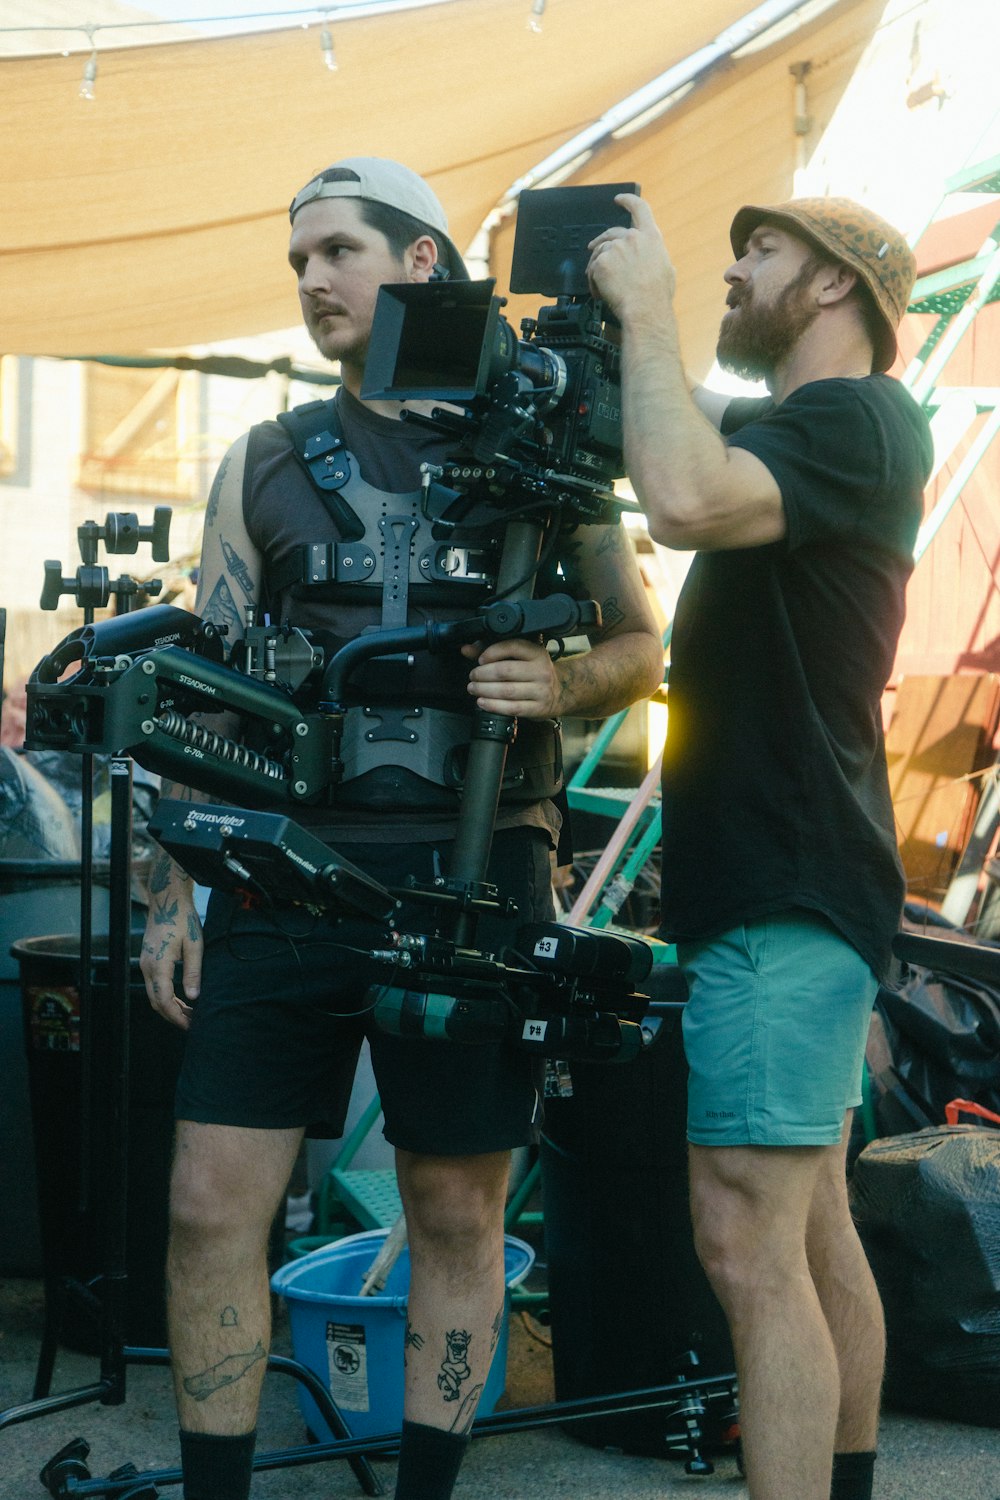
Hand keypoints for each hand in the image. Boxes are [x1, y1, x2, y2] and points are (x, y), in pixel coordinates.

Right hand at [139, 881, 202, 1030]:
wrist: (167, 899)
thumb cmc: (182, 919)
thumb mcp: (194, 945)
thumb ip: (193, 972)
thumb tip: (194, 997)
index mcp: (158, 964)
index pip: (163, 1000)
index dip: (176, 1016)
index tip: (190, 1025)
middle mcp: (147, 966)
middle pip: (155, 1002)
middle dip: (173, 1016)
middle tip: (192, 1024)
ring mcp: (145, 963)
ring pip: (153, 995)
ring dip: (169, 1007)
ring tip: (189, 1014)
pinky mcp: (148, 960)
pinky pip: (154, 985)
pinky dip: (165, 996)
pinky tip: (180, 999)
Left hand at [462, 638, 561, 718]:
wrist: (558, 693)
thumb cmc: (533, 673)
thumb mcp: (519, 658)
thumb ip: (491, 652)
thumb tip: (466, 649)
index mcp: (537, 653)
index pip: (513, 647)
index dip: (492, 652)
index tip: (480, 659)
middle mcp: (541, 671)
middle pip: (506, 671)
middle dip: (483, 674)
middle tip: (473, 676)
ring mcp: (541, 691)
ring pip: (507, 691)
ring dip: (484, 690)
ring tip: (473, 688)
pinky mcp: (538, 708)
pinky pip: (512, 708)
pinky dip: (493, 705)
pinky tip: (482, 702)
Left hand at [586, 193, 675, 318]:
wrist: (644, 310)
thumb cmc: (657, 297)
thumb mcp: (667, 271)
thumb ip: (656, 257)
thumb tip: (654, 259)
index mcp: (651, 237)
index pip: (640, 209)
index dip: (628, 201)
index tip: (619, 199)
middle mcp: (632, 238)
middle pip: (611, 233)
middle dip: (601, 240)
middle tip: (593, 248)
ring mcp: (615, 248)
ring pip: (599, 253)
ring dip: (597, 267)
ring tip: (601, 286)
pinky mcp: (601, 262)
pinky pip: (592, 270)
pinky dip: (594, 282)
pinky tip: (600, 293)